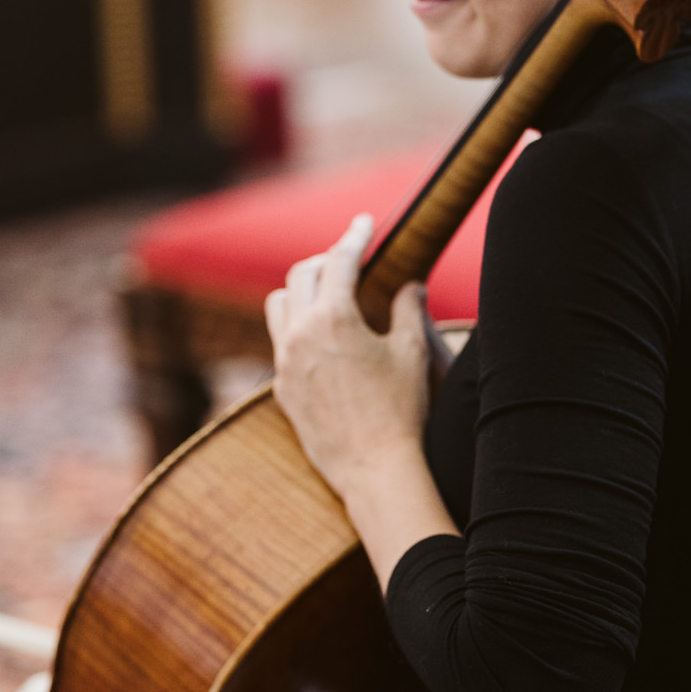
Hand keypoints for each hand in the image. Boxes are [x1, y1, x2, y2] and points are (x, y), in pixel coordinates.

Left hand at [265, 215, 429, 500]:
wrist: (374, 469)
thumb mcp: (412, 352)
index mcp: (333, 318)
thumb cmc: (400, 410)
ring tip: (327, 293)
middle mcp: (300, 334)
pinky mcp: (282, 389)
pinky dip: (296, 327)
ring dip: (300, 290)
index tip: (364, 222)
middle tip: (350, 259)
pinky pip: (280, 342)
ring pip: (278, 305)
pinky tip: (320, 338)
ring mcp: (285, 363)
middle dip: (326, 260)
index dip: (354, 237)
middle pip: (301, 275)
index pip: (339, 261)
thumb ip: (409, 308)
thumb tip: (411, 284)